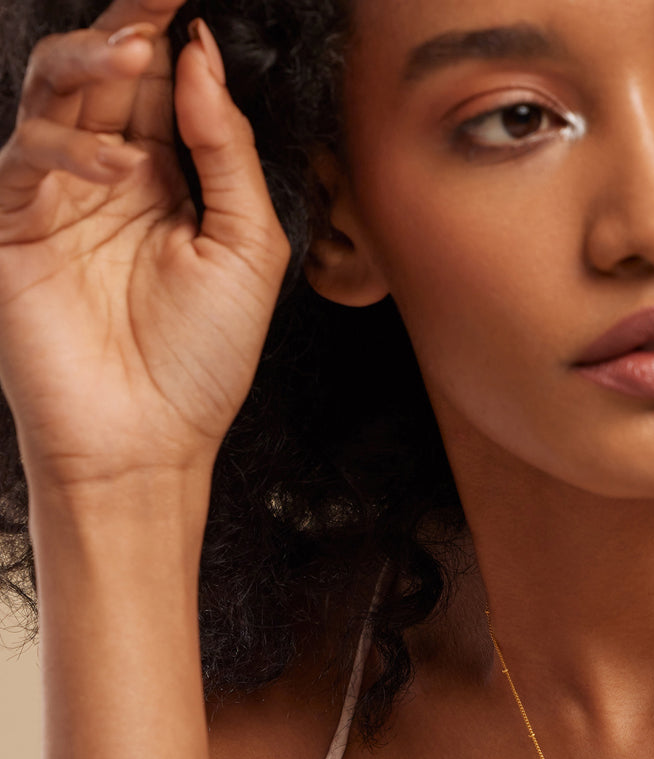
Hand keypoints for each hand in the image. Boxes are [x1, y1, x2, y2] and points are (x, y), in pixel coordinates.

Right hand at [0, 0, 291, 493]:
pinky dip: (68, 154)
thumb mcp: (248, 250)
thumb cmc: (205, 359)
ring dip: (92, 65)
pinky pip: (23, 162)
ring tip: (136, 52)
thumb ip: (227, 154)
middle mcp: (110, 181)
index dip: (174, 39)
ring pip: (54, 99)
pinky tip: (118, 168)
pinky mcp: (11, 228)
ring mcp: (57, 201)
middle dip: (131, 26)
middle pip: (107, 77)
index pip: (163, 91)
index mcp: (168, 184)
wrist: (150, 440)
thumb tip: (200, 60)